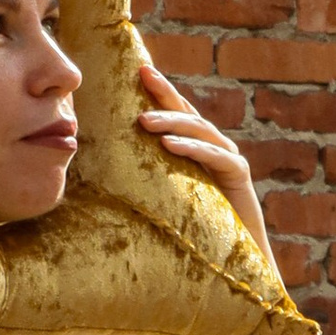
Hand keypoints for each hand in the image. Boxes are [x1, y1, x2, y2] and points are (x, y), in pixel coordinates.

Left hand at [134, 49, 268, 250]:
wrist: (229, 264)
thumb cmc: (190, 234)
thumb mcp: (160, 198)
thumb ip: (142, 181)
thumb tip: (96, 169)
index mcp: (196, 150)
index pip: (177, 113)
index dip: (161, 91)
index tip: (139, 70)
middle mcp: (215, 149)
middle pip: (189, 114)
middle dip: (165, 93)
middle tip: (141, 76)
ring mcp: (229, 160)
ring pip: (201, 131)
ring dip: (172, 122)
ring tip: (143, 121)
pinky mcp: (240, 177)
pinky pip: (216, 157)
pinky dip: (192, 149)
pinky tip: (169, 145)